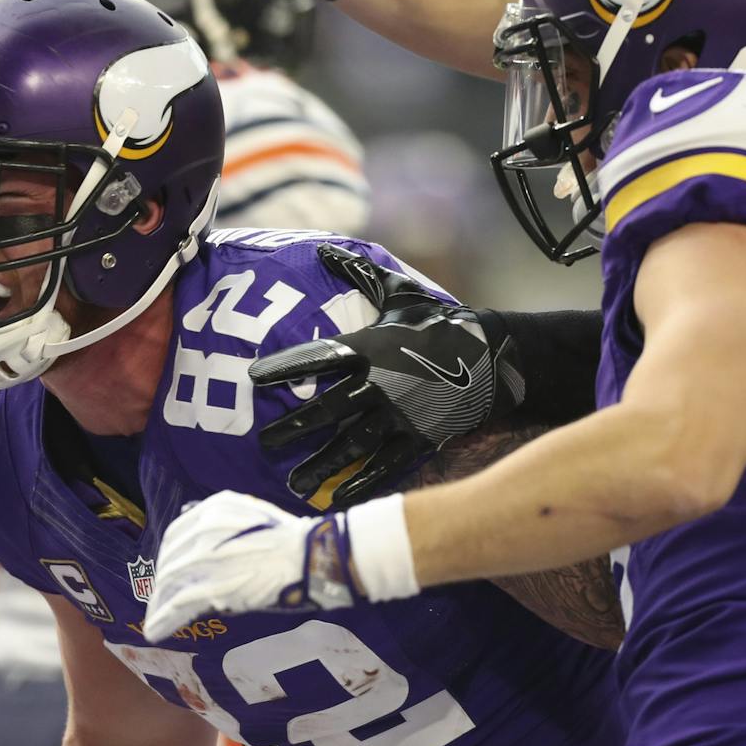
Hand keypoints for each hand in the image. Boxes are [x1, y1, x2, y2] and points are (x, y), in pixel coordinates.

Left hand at [144, 492, 354, 638]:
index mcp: (213, 509)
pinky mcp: (213, 587)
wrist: (307, 556)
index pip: (176, 533)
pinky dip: (163, 618)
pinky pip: (179, 605)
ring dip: (159, 603)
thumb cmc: (287, 537)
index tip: (167, 567)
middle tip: (161, 596)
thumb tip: (199, 534)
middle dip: (162, 580)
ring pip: (170, 584)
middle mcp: (204, 530)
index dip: (169, 553)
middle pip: (170, 559)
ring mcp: (207, 559)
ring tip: (154, 618)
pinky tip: (155, 630)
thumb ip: (223, 520)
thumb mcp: (251, 513)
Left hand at [249, 243, 525, 508]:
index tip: (254, 375)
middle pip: (326, 409)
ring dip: (320, 465)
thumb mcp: (399, 293)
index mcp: (370, 347)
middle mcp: (380, 383)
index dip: (284, 365)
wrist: (491, 354)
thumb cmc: (439, 321)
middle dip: (293, 427)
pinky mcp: (419, 438)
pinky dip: (361, 482)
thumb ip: (359, 273)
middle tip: (264, 442)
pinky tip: (338, 497)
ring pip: (351, 445)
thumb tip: (323, 248)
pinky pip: (384, 465)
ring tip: (294, 483)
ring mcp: (400, 414)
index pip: (318, 356)